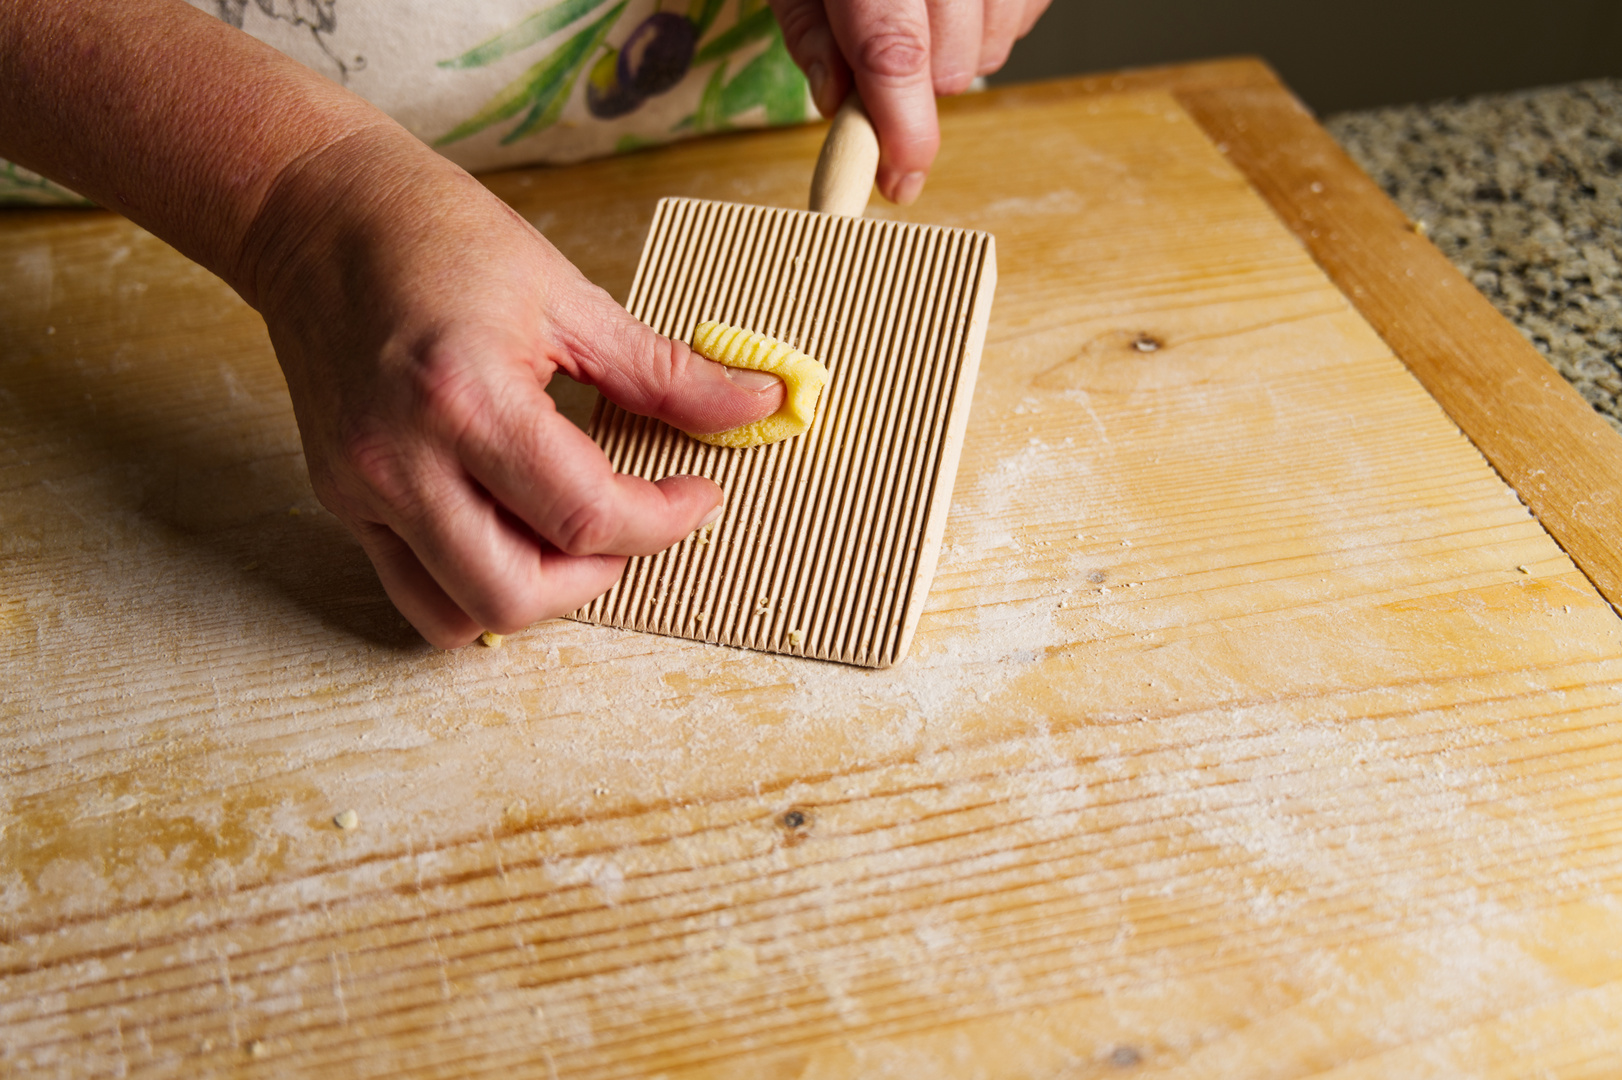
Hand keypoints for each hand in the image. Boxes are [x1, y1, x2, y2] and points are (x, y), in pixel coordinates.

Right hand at [244, 128, 783, 646]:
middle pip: (519, 593)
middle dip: (601, 574)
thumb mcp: (567, 294)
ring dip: (537, 593)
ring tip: (570, 533)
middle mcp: (402, 460)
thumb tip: (754, 406)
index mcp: (465, 399)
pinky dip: (477, 583)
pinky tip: (512, 529)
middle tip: (634, 523)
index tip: (697, 495)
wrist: (312, 214)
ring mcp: (362, 489)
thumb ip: (665, 372)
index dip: (665, 521)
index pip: (586, 515)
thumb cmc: (435, 235)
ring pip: (460, 614)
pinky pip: (415, 590)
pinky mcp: (340, 499)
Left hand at [770, 0, 1049, 204]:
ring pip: (994, 46)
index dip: (900, 128)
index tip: (900, 180)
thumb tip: (840, 105)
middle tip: (881, 51)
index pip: (893, 48)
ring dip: (956, 54)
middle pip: (953, 61)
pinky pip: (1026, 14)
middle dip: (916, 85)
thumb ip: (812, 30)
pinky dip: (992, 23)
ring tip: (921, 9)